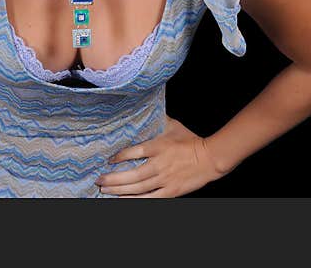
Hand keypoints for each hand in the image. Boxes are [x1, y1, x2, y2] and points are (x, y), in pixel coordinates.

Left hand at [95, 115, 226, 197]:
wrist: (210, 158)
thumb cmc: (191, 140)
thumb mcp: (172, 125)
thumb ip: (155, 121)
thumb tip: (142, 109)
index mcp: (158, 147)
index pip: (133, 152)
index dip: (118, 157)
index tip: (108, 159)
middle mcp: (159, 164)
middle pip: (132, 174)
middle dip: (113, 179)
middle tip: (99, 180)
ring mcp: (165, 179)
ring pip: (138, 188)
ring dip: (120, 190)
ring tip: (105, 190)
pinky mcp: (171, 191)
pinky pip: (150, 198)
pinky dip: (136, 200)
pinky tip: (124, 200)